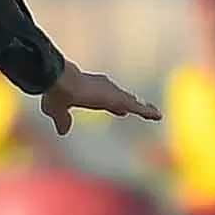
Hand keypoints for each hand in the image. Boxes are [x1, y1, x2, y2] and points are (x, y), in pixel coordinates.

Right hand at [36, 67, 159, 132]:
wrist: (62, 83)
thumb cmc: (56, 92)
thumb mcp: (56, 110)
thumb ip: (62, 119)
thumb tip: (63, 131)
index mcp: (90, 89)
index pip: (105, 98)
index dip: (114, 103)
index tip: (121, 109)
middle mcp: (104, 88)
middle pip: (121, 98)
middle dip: (130, 103)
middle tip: (142, 109)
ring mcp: (113, 93)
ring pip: (132, 102)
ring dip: (143, 108)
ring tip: (156, 114)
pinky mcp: (118, 99)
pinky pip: (138, 107)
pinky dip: (148, 112)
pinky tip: (158, 116)